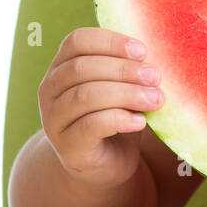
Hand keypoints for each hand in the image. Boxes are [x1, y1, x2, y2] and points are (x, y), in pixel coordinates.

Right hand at [37, 27, 165, 190]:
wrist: (105, 165)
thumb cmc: (116, 117)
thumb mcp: (121, 87)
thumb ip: (128, 69)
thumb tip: (154, 56)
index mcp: (62, 67)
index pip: (76, 41)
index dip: (110, 41)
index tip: (142, 51)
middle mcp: (50, 91)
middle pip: (81, 68)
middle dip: (124, 69)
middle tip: (155, 76)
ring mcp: (54, 120)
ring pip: (85, 96)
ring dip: (127, 93)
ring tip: (156, 99)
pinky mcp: (67, 147)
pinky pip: (91, 125)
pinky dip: (120, 118)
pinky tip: (140, 121)